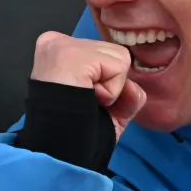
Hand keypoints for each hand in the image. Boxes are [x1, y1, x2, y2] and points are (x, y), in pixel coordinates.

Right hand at [31, 31, 145, 138]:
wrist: (57, 149)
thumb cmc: (75, 131)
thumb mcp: (106, 109)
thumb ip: (125, 93)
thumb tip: (134, 87)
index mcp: (58, 51)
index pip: (103, 54)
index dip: (105, 82)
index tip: (85, 97)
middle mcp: (56, 42)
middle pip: (114, 53)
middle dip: (109, 84)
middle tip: (86, 102)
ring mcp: (64, 45)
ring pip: (120, 58)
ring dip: (110, 89)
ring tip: (85, 100)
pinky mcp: (73, 54)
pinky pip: (118, 67)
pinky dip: (111, 91)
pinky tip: (88, 97)